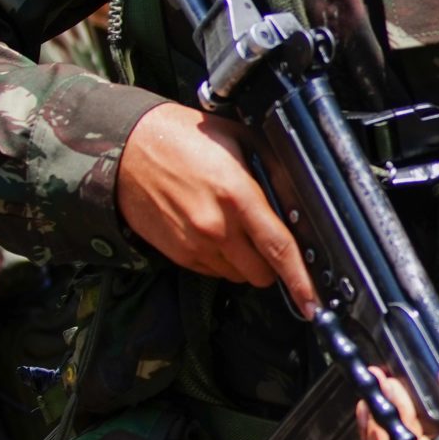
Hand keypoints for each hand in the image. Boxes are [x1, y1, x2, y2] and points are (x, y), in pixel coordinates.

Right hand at [117, 105, 316, 314]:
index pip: (279, 249)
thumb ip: (268, 172)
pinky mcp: (177, 254)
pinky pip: (213, 271)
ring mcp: (194, 245)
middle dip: (272, 265)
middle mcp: (216, 227)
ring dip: (245, 262)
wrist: (126, 148)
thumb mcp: (237, 140)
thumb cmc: (181, 138)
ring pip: (237, 275)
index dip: (301, 280)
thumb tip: (294, 199)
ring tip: (234, 228)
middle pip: (261, 274)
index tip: (312, 301)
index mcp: (237, 196)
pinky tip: (213, 231)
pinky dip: (221, 260)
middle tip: (267, 241)